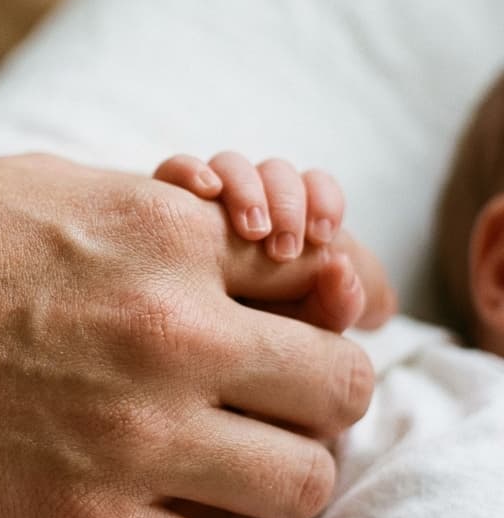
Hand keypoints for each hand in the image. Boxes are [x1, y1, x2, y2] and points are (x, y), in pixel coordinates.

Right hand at [0, 153, 375, 517]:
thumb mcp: (45, 189)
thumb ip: (154, 224)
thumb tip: (234, 258)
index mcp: (161, 234)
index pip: (315, 280)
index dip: (298, 312)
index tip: (266, 339)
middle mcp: (169, 332)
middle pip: (339, 384)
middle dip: (312, 398)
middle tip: (260, 409)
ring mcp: (133, 437)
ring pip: (308, 480)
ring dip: (281, 478)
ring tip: (226, 474)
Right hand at [154, 151, 395, 330]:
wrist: (148, 347)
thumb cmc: (229, 350)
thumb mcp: (286, 338)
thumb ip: (332, 313)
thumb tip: (370, 294)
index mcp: (284, 238)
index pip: (314, 194)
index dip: (324, 201)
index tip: (323, 232)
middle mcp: (245, 218)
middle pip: (276, 175)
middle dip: (289, 198)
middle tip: (284, 244)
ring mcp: (200, 212)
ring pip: (231, 167)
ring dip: (249, 187)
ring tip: (249, 229)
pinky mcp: (157, 208)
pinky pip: (172, 172)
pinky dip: (191, 170)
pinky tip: (205, 189)